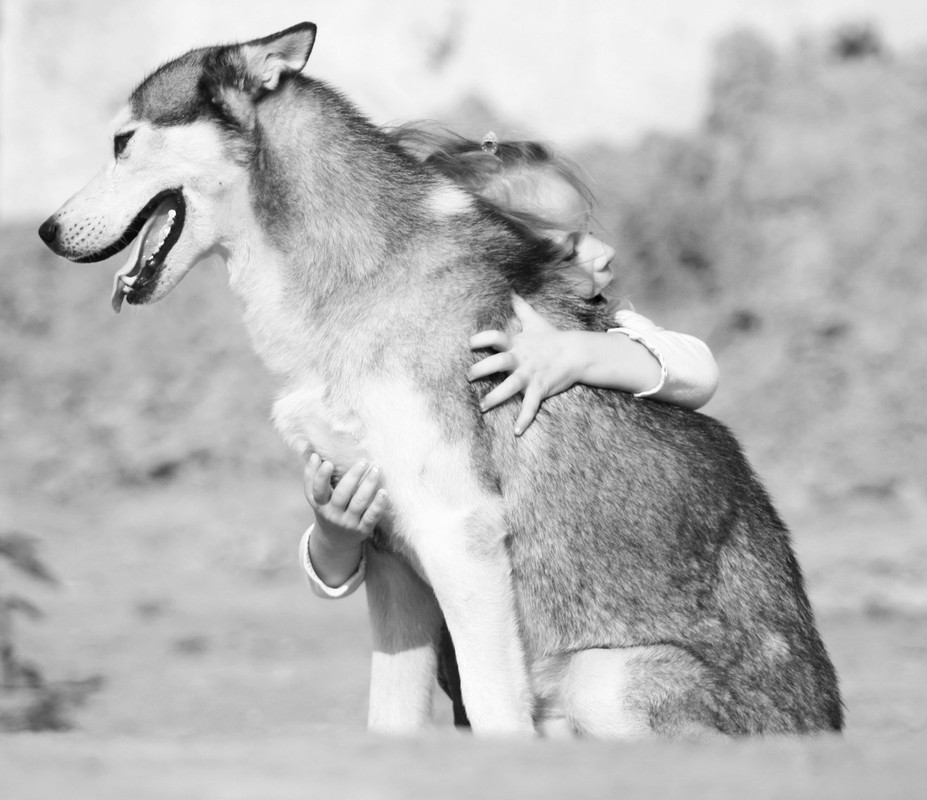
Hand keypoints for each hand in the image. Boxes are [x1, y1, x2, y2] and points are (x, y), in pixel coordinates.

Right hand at [304, 453, 387, 545]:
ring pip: (359, 502)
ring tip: (376, 469)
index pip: (318, 490)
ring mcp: (348, 523)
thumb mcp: (316, 497)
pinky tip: (383, 492)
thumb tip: (315, 455)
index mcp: (320, 504)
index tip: (329, 463)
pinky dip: (378, 504)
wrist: (335, 541)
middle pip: (342, 494)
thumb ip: (312, 477)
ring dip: (369, 485)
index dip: (322, 477)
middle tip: (364, 461)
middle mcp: (333, 514)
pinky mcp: (362, 529)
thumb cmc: (327, 509)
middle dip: (353, 477)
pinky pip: (371, 516)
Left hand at [468, 295, 584, 434]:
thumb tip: (511, 289)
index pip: (495, 337)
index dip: (482, 339)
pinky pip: (531, 405)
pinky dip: (524, 419)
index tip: (470, 344)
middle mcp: (521, 359)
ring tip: (483, 406)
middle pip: (498, 362)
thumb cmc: (552, 338)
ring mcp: (530, 375)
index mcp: (516, 344)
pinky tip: (517, 431)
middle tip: (469, 376)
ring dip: (496, 397)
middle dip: (482, 369)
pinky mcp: (540, 388)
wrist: (577, 353)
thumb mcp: (535, 321)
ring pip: (511, 386)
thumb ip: (520, 307)